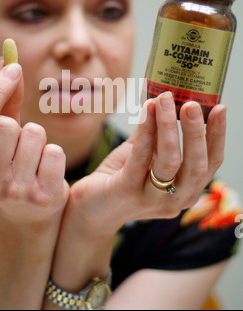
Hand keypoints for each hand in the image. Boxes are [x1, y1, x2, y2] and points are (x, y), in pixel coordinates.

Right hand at [0, 59, 68, 224]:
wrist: (30, 211)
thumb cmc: (13, 164)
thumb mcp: (2, 135)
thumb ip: (3, 99)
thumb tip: (5, 58)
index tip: (13, 67)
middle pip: (6, 125)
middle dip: (18, 125)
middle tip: (18, 146)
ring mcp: (13, 193)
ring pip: (33, 134)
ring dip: (38, 140)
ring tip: (33, 159)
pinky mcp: (41, 197)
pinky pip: (55, 152)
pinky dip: (54, 155)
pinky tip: (46, 171)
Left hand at [67, 92, 225, 234]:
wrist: (90, 209)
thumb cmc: (119, 178)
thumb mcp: (144, 155)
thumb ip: (157, 134)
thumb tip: (166, 100)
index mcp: (185, 190)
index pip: (211, 163)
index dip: (217, 136)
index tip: (220, 108)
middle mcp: (174, 200)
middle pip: (197, 166)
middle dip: (197, 131)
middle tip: (192, 104)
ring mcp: (151, 200)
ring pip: (170, 162)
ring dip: (169, 127)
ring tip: (165, 100)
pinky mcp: (126, 192)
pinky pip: (140, 158)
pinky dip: (146, 131)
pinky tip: (147, 111)